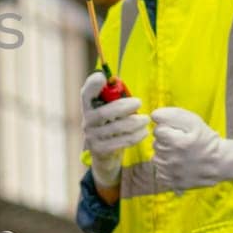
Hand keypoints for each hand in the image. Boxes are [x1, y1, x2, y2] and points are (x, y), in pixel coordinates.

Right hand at [81, 71, 148, 187]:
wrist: (104, 155)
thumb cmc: (111, 125)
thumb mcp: (111, 110)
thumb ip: (114, 97)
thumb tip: (119, 82)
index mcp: (89, 107)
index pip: (86, 94)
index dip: (92, 85)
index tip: (102, 77)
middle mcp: (87, 121)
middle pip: (103, 112)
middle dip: (123, 106)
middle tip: (139, 102)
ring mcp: (92, 136)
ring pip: (115, 128)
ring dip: (134, 122)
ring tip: (146, 119)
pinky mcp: (100, 150)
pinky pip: (121, 142)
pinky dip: (135, 136)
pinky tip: (144, 132)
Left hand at [150, 107, 232, 193]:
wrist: (220, 162)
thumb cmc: (206, 140)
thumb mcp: (194, 122)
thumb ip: (172, 115)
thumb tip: (153, 116)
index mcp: (178, 143)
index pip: (158, 131)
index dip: (167, 129)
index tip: (178, 133)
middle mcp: (172, 160)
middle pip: (156, 144)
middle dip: (166, 142)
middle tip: (181, 143)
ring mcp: (172, 173)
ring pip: (156, 159)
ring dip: (164, 155)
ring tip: (179, 155)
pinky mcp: (173, 183)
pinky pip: (159, 173)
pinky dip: (165, 169)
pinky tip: (177, 165)